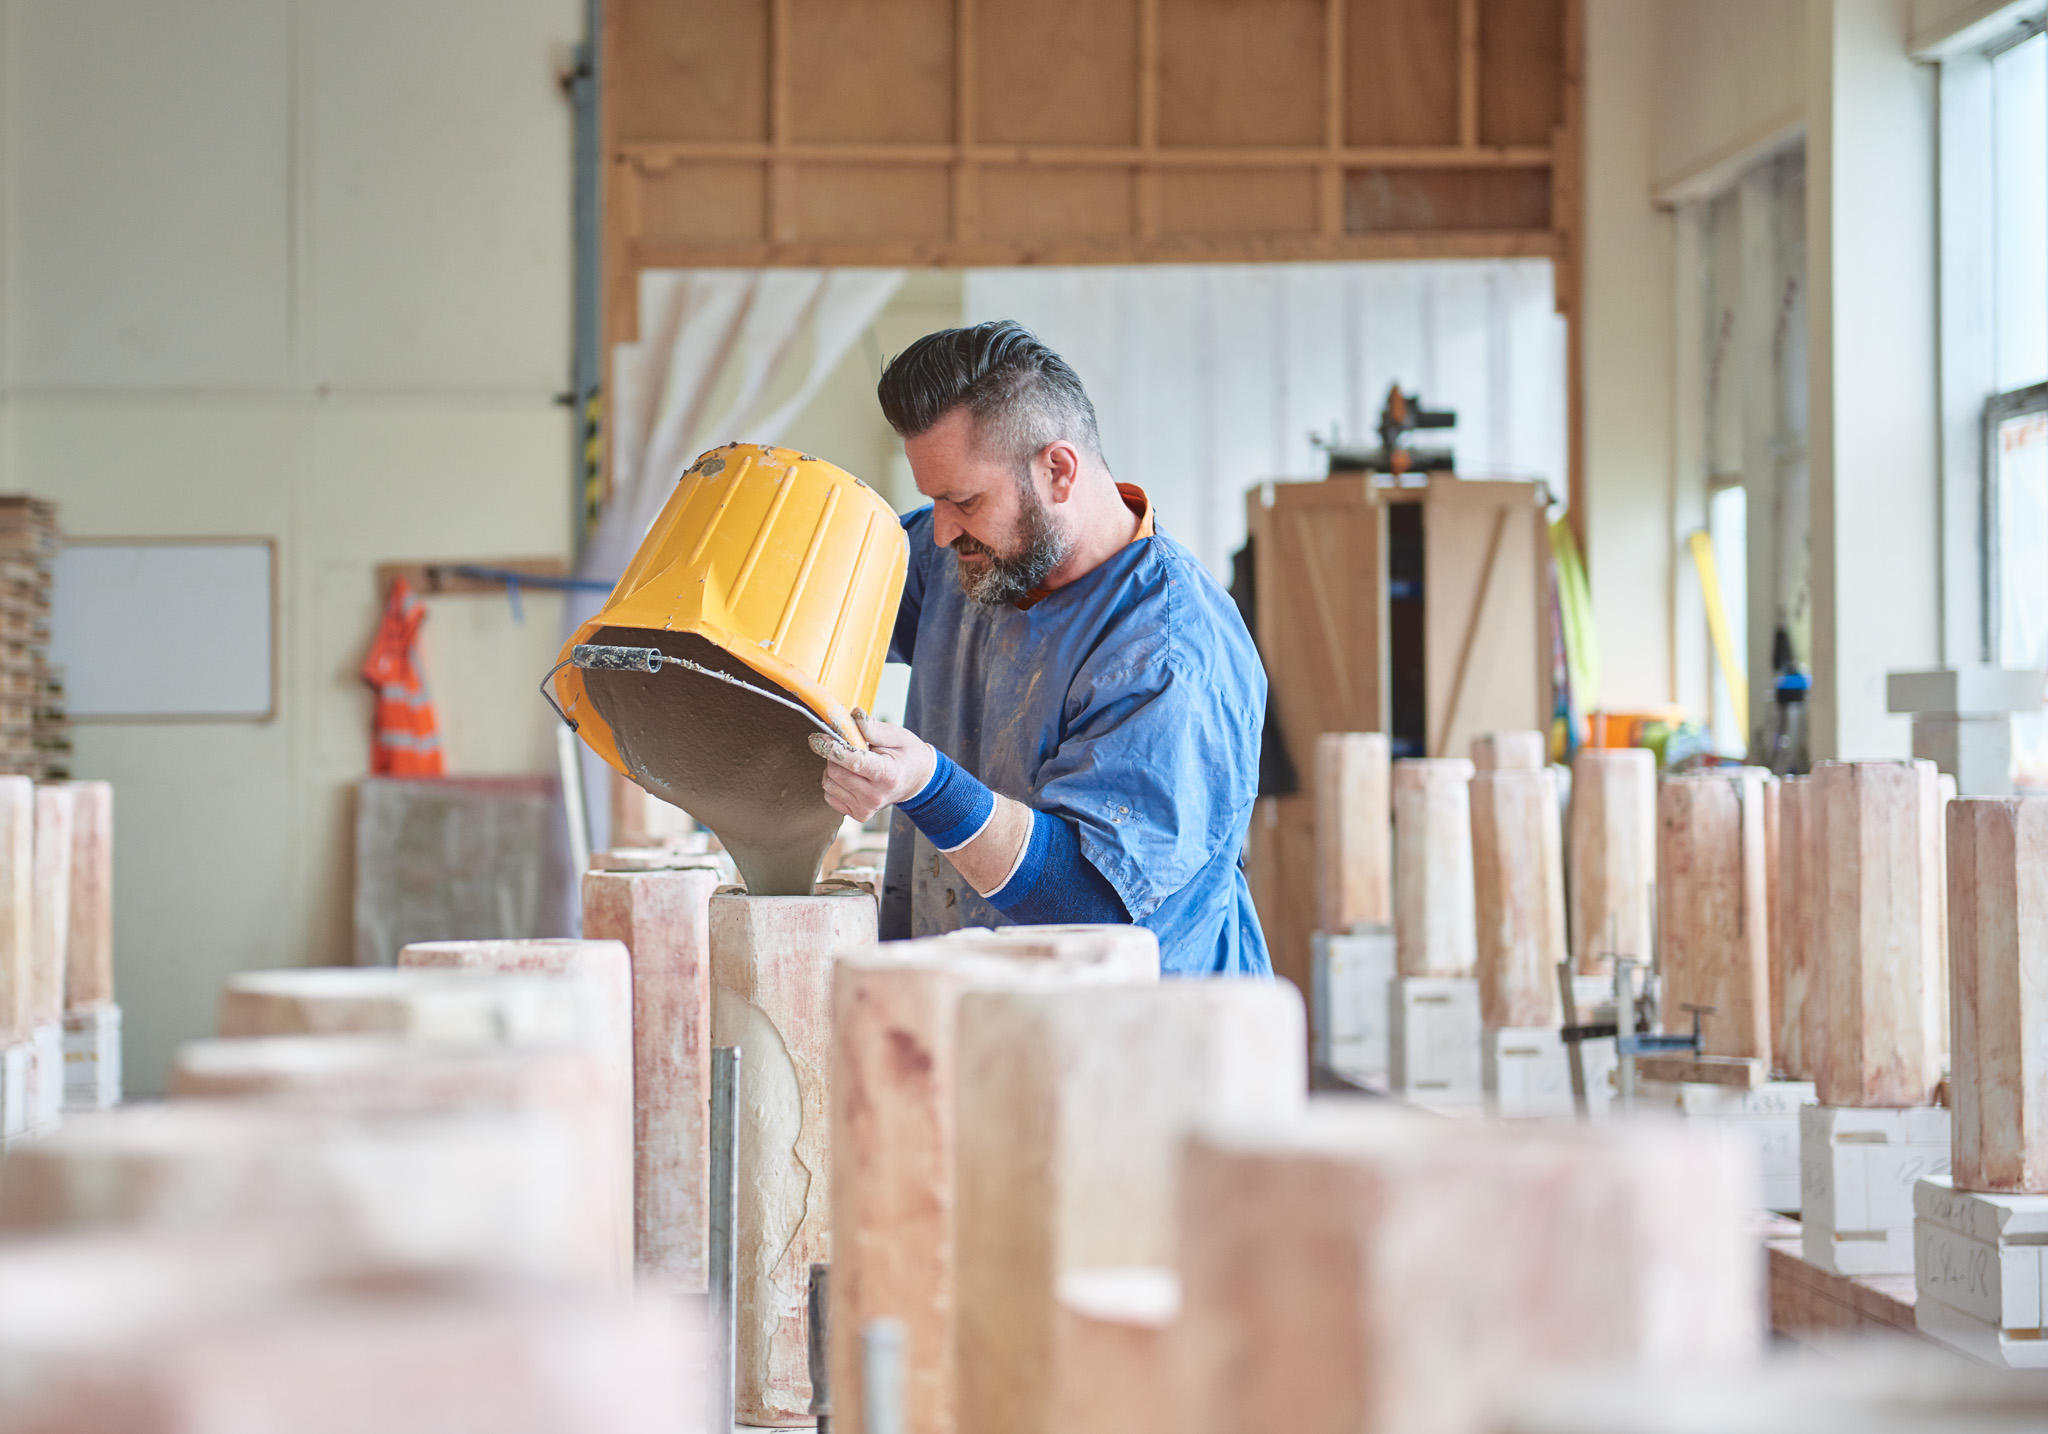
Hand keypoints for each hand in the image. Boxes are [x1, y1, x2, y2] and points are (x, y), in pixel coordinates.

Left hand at [809, 709, 937, 821]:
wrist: (917, 782)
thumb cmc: (908, 756)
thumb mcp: (897, 736)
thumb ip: (874, 728)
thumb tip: (853, 717)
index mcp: (888, 775)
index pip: (854, 762)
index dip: (833, 749)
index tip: (820, 737)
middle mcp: (875, 796)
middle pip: (836, 772)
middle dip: (835, 755)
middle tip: (847, 747)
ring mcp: (866, 808)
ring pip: (829, 784)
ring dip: (833, 768)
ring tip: (851, 762)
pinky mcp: (858, 814)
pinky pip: (830, 795)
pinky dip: (835, 783)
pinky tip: (850, 776)